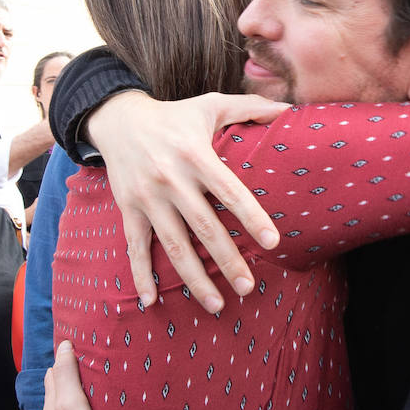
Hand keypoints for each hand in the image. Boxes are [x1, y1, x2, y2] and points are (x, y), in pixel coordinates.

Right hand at [86, 91, 288, 311]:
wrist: (118, 119)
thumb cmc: (174, 115)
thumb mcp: (210, 104)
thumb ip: (250, 107)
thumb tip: (291, 110)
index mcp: (196, 155)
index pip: (230, 191)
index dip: (251, 217)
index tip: (272, 244)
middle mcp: (171, 179)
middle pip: (204, 227)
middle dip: (227, 260)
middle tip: (248, 287)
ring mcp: (148, 198)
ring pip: (174, 245)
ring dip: (194, 278)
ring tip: (216, 305)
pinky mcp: (129, 210)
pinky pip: (135, 247)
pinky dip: (141, 275)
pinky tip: (152, 301)